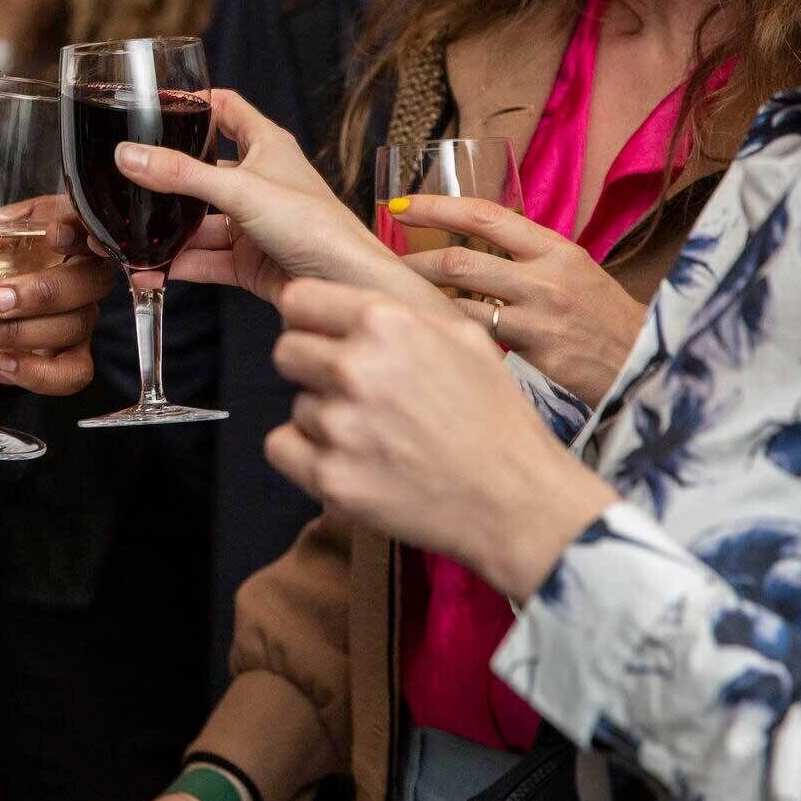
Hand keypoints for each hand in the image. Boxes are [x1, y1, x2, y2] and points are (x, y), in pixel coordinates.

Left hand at [0, 198, 113, 395]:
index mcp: (57, 225)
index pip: (89, 221)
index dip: (80, 229)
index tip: (54, 234)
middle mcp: (79, 270)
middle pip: (92, 280)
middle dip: (43, 293)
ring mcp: (79, 315)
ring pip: (74, 326)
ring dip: (18, 333)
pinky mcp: (69, 356)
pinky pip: (73, 372)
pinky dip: (37, 372)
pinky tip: (1, 362)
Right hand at [111, 89, 441, 313]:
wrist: (346, 287)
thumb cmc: (317, 227)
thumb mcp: (241, 191)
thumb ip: (181, 175)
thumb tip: (128, 154)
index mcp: (267, 145)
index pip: (226, 108)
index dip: (194, 102)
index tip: (155, 106)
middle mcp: (259, 180)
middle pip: (201, 171)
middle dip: (165, 181)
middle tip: (126, 183)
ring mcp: (252, 222)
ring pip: (199, 222)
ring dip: (167, 234)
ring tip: (129, 243)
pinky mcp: (248, 260)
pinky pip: (205, 258)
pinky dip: (180, 265)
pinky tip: (152, 272)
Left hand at [265, 279, 617, 599]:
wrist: (517, 500)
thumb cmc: (496, 418)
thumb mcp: (462, 338)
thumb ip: (397, 313)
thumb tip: (351, 305)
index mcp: (384, 323)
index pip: (297, 301)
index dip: (309, 320)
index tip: (322, 336)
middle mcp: (354, 367)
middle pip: (286, 351)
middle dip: (313, 368)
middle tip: (353, 392)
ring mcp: (338, 425)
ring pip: (296, 404)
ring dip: (324, 418)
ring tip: (376, 435)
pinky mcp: (330, 477)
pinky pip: (283, 447)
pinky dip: (307, 455)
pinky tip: (351, 459)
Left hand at [388, 194, 647, 407]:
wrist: (646, 364)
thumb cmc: (603, 319)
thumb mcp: (574, 272)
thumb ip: (526, 258)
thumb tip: (469, 247)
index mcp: (555, 248)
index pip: (484, 215)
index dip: (436, 207)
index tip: (400, 207)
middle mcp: (547, 276)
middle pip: (460, 261)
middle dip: (413, 263)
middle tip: (382, 267)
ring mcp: (541, 315)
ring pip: (462, 302)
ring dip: (423, 302)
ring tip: (396, 305)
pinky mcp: (536, 352)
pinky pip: (478, 339)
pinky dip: (451, 334)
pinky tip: (432, 338)